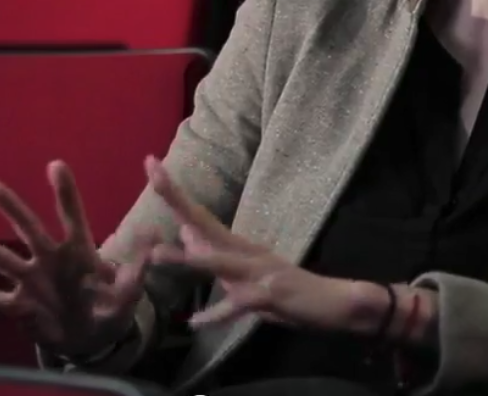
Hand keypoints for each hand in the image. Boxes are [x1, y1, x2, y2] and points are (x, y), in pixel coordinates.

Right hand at [0, 161, 154, 357]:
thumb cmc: (110, 309)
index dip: (65, 192)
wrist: (89, 340)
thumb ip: (136, 267)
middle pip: (29, 229)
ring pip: (5, 260)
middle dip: (12, 208)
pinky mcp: (17, 306)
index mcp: (78, 251)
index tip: (56, 164)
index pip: (72, 215)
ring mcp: (30, 280)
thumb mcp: (128, 292)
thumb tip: (153, 231)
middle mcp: (49, 259)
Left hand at [142, 157, 364, 330]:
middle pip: (206, 224)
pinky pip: (240, 304)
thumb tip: (185, 231)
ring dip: (189, 259)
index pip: (201, 217)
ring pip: (219, 262)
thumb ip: (216, 256)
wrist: (336, 303)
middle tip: (153, 171)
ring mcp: (260, 273)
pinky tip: (196, 321)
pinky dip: (218, 314)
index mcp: (240, 247)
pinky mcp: (270, 296)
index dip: (175, 194)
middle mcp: (248, 253)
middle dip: (178, 199)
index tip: (151, 166)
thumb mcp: (247, 272)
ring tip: (156, 254)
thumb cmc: (291, 291)